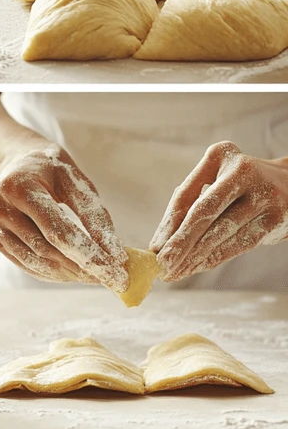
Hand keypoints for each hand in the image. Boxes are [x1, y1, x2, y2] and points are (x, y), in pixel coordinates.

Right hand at [0, 142, 127, 289]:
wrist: (12, 163)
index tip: (115, 271)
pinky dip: (52, 273)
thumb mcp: (73, 179)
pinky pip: (26, 264)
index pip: (58, 231)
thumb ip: (93, 213)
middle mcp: (1, 209)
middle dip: (83, 268)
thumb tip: (114, 253)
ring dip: (69, 274)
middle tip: (112, 278)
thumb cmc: (48, 168)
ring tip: (96, 277)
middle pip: (47, 250)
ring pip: (36, 262)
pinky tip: (74, 274)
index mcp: (20, 188)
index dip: (89, 254)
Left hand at [150, 141, 287, 281]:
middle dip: (180, 243)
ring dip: (195, 256)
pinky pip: (241, 243)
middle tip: (162, 265)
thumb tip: (160, 242)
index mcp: (221, 156)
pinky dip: (216, 258)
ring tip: (175, 272)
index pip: (186, 196)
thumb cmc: (238, 187)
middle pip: (204, 213)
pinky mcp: (277, 216)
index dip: (168, 225)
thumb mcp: (214, 181)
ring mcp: (264, 193)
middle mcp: (244, 171)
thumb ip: (188, 202)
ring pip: (222, 232)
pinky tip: (198, 268)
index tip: (154, 249)